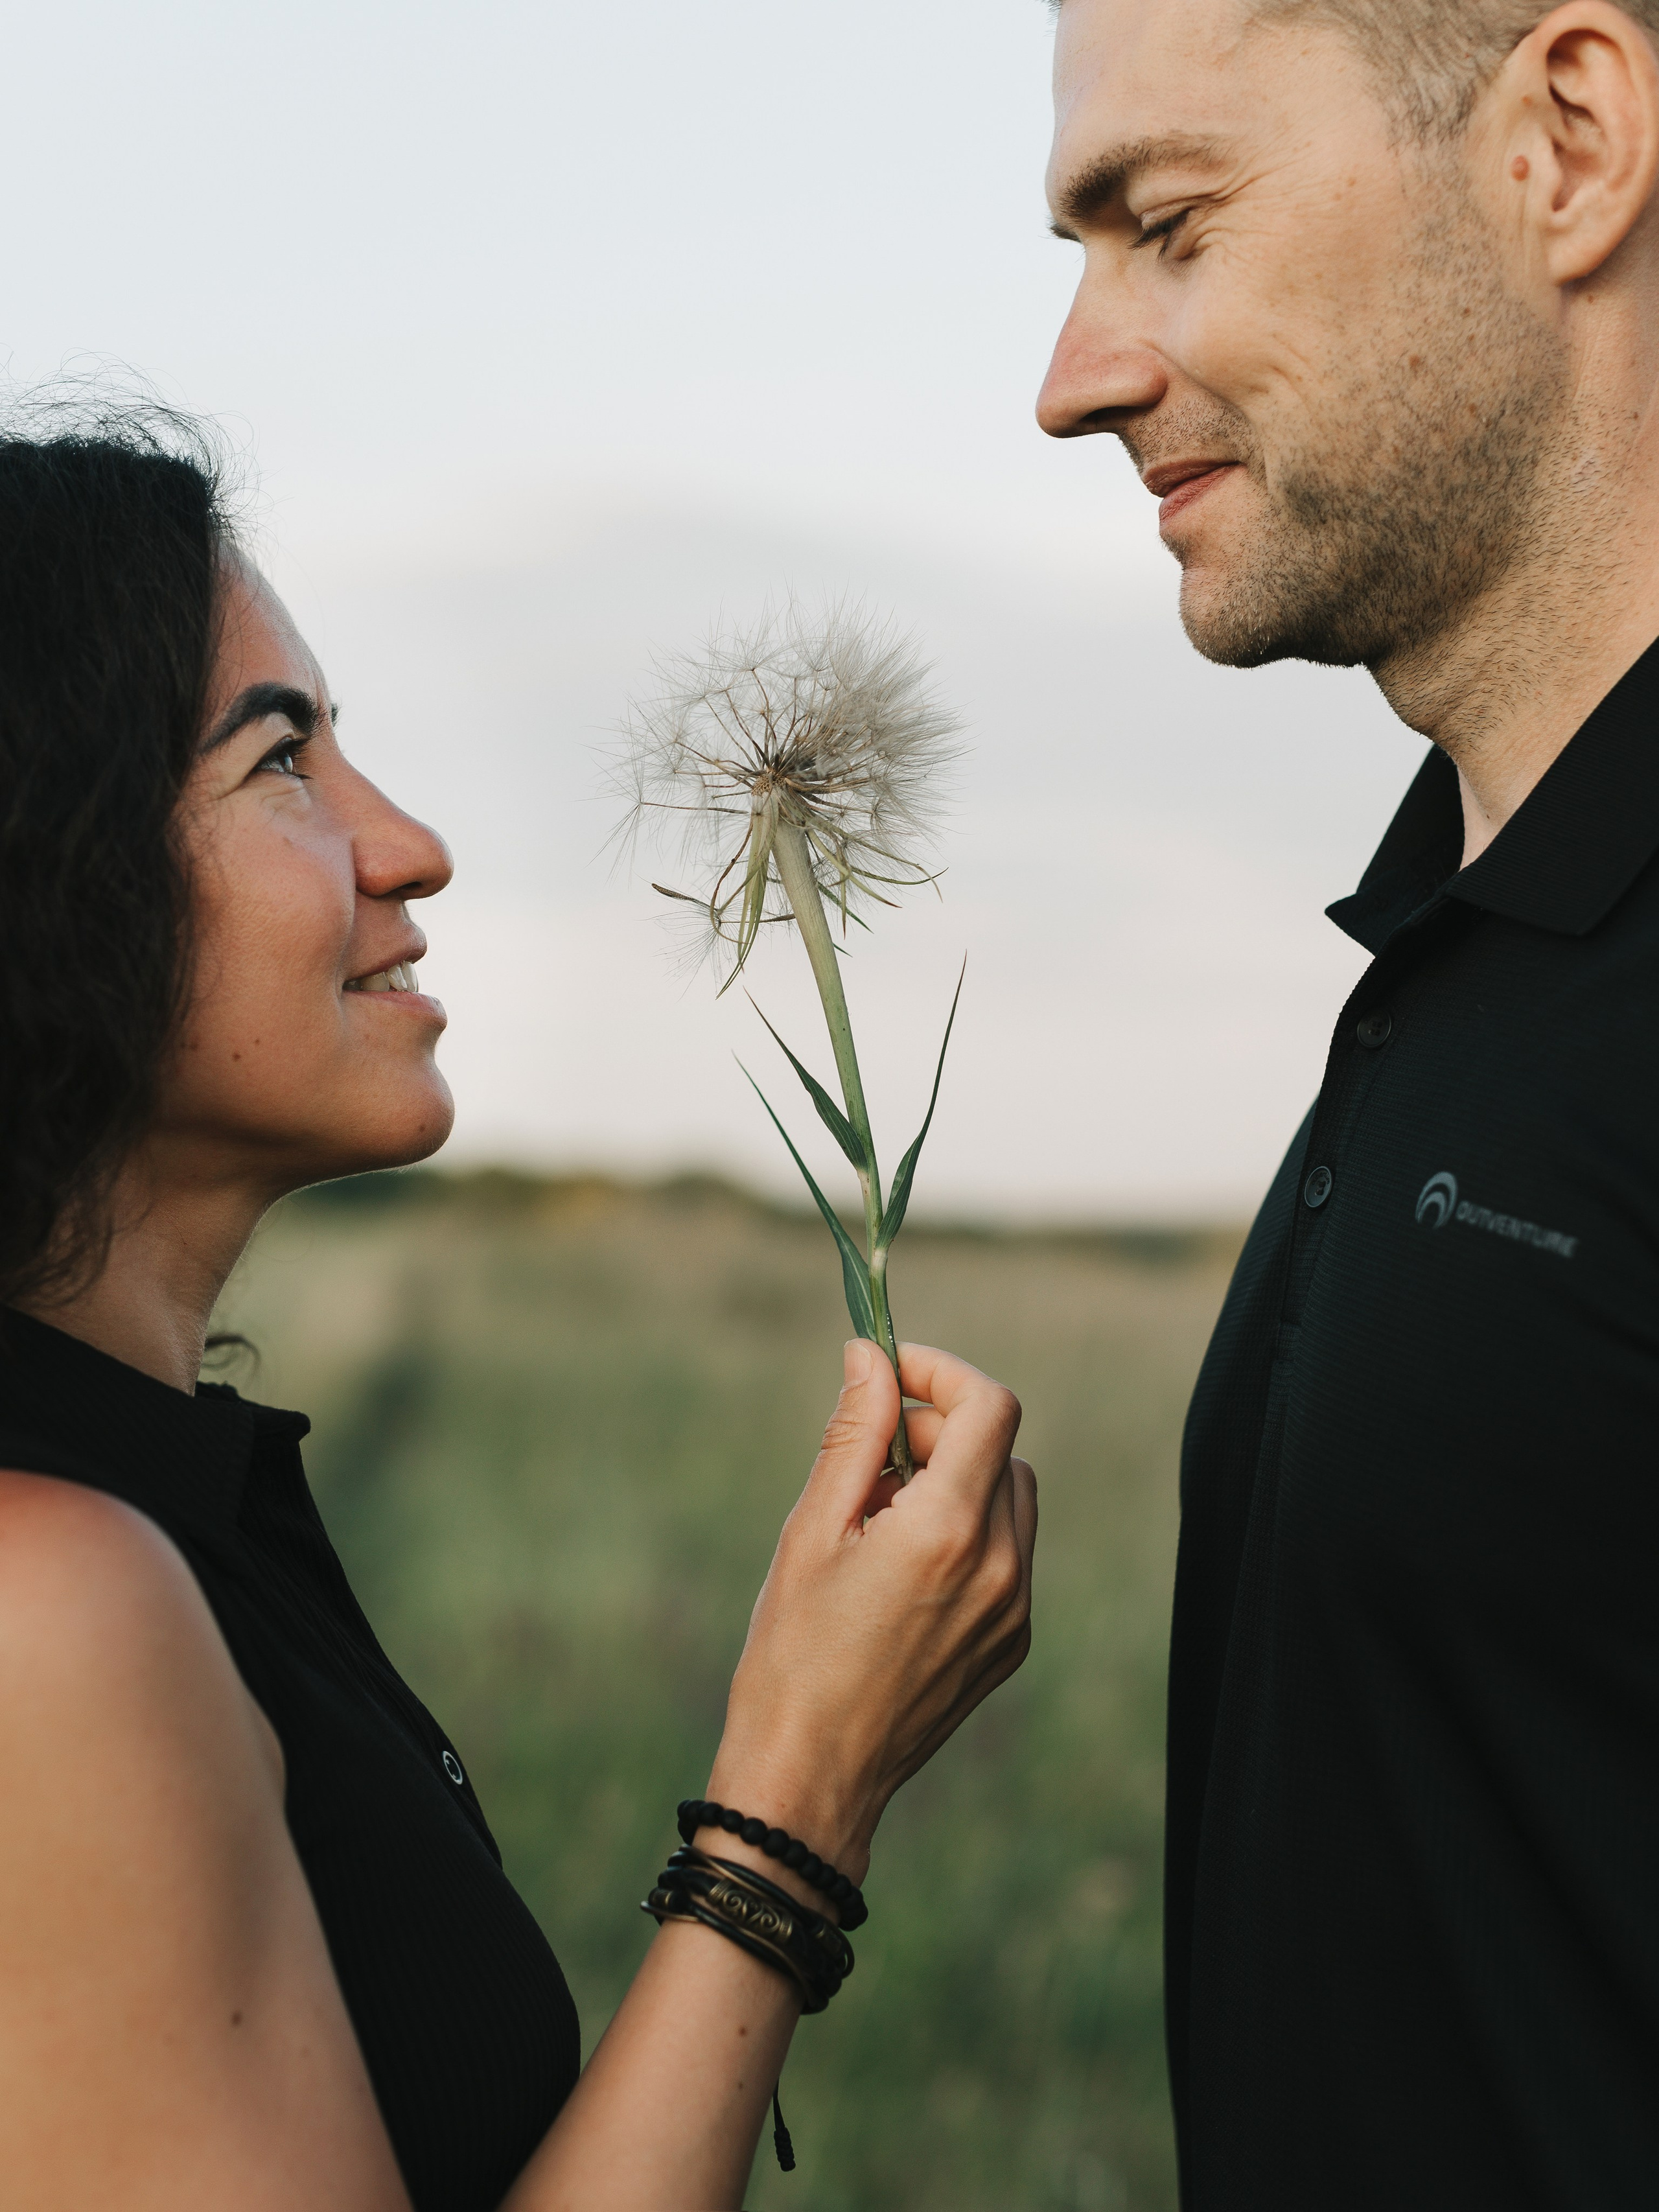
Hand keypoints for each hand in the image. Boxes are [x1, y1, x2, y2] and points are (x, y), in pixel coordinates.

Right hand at [703, 1340, 1035, 1886]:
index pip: (990, 1406)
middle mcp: (1002, 1568)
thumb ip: (854, 1433)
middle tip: (868, 1460)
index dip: (941, 1373)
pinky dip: (967, 1537)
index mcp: (950, 1532)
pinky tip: (899, 1574)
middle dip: (938, 1430)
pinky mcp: (1012, 1645)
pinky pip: (1009, 1557)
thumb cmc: (794, 1654)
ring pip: (1011, 1500)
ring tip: (879, 1522)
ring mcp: (1015, 1612)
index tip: (891, 1372)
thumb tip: (869, 1355)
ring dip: (957, 1482)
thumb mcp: (811, 1530)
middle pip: (1000, 1449)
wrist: (811, 1780)